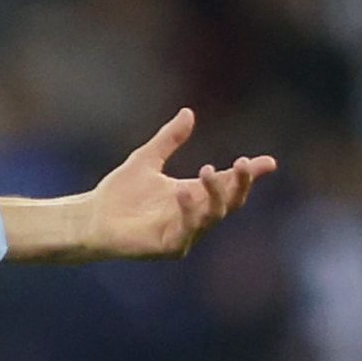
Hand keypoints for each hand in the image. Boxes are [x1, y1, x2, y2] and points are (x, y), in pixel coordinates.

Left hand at [84, 109, 276, 259]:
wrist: (92, 218)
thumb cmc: (119, 193)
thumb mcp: (147, 159)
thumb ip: (169, 139)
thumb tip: (189, 112)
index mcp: (193, 194)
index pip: (228, 184)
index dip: (249, 174)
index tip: (269, 162)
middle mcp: (194, 214)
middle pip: (229, 201)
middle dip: (240, 183)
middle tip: (242, 163)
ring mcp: (185, 233)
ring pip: (213, 215)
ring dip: (215, 194)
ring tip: (208, 171)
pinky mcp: (170, 247)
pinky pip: (187, 230)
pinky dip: (189, 212)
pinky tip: (183, 193)